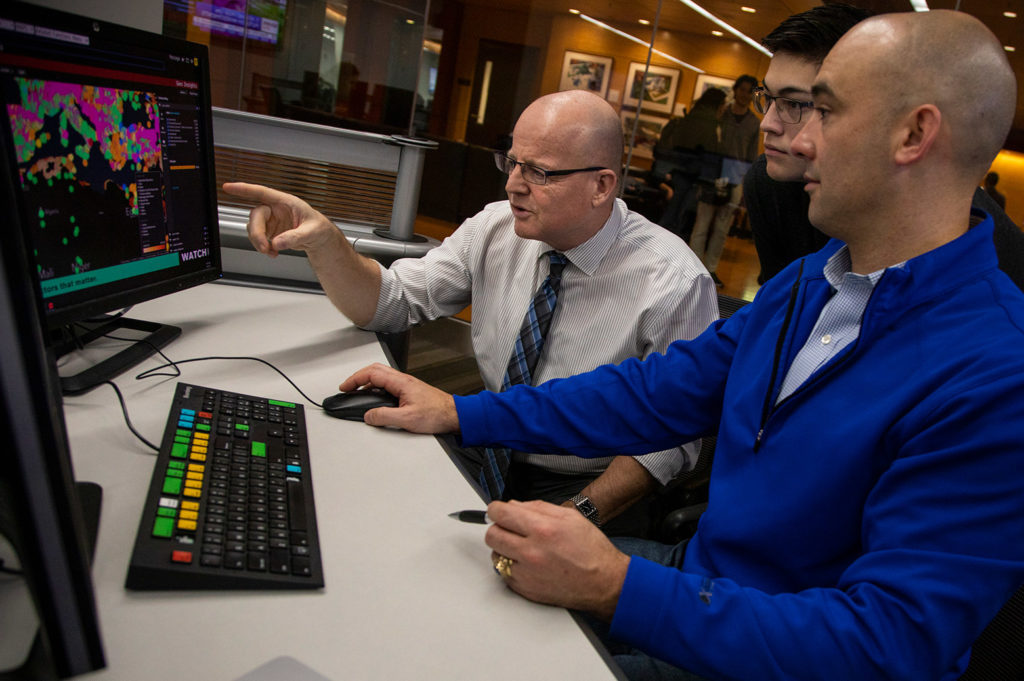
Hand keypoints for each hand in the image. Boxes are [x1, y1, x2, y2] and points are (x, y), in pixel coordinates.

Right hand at [222, 182, 341, 256]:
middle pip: (256, 216)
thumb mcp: (312, 232)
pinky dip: (263, 247)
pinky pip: (259, 238)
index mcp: (285, 202)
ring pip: (254, 228)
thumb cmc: (319, 228)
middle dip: (257, 233)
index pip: (262, 192)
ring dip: (259, 242)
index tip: (229, 187)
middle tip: (264, 247)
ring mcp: (271, 220)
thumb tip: (278, 242)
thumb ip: (295, 237)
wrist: (319, 239)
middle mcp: (276, 209)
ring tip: (272, 252)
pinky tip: (273, 252)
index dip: (244, 189)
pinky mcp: (270, 231)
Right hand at [338, 363, 459, 432]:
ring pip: (381, 377)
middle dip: (358, 378)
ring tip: (357, 393)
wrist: (454, 414)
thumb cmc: (436, 414)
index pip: (371, 374)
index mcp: (400, 382)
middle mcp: (403, 380)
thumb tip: (368, 416)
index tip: (345, 387)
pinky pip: (388, 384)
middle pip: (375, 370)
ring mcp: (406, 384)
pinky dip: (376, 387)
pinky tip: (375, 398)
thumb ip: (384, 417)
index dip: (355, 379)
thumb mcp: (406, 419)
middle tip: (347, 388)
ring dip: (367, 382)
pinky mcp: (410, 390)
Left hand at [485, 500, 629, 619]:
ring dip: (504, 549)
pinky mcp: (525, 590)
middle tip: (509, 529)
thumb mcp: (570, 517)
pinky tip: (528, 563)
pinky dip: (512, 567)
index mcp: (542, 529)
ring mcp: (526, 573)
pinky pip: (504, 573)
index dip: (496, 509)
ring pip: (495, 555)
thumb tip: (513, 505)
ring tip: (522, 548)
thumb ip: (538, 507)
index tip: (497, 511)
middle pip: (492, 534)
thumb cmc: (591, 551)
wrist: (603, 583)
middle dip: (498, 528)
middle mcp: (531, 552)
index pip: (501, 513)